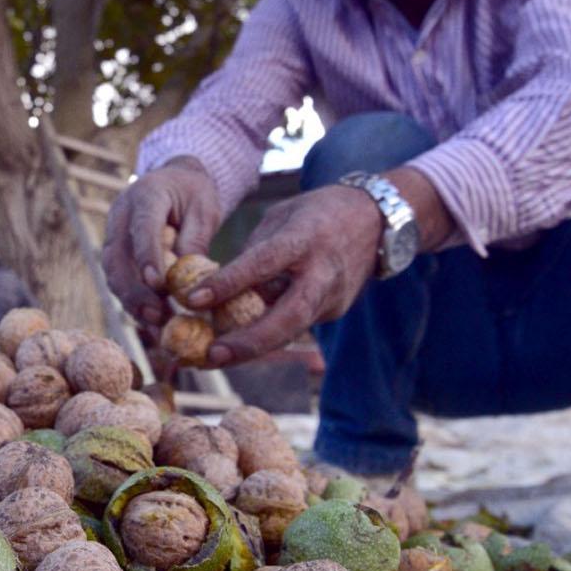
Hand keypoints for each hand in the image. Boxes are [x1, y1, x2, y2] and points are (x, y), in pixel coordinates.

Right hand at [102, 157, 224, 333]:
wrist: (176, 183)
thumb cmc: (193, 195)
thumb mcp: (204, 210)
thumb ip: (195, 241)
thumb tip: (188, 282)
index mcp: (146, 195)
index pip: (142, 227)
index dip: (147, 256)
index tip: (157, 284)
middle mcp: (121, 215)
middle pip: (117, 257)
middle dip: (134, 290)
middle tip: (156, 315)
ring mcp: (113, 235)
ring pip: (112, 273)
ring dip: (131, 302)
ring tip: (156, 325)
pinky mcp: (115, 253)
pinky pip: (119, 280)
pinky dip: (133, 303)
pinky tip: (152, 322)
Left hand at [187, 183, 383, 365]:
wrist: (376, 221)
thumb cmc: (318, 213)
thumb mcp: (282, 216)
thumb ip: (255, 250)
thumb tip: (219, 283)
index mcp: (305, 238)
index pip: (263, 264)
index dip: (228, 283)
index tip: (193, 299)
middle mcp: (322, 272)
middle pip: (287, 317)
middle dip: (248, 341)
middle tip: (211, 354)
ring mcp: (333, 296)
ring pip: (290, 331)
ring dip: (252, 348)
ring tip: (213, 357)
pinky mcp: (334, 311)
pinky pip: (295, 326)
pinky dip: (266, 336)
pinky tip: (238, 344)